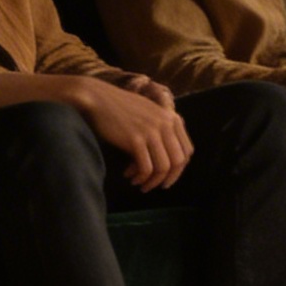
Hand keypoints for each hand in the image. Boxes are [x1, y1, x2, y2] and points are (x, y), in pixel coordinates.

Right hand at [69, 78, 192, 190]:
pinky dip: (140, 177)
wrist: (98, 98)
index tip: (167, 178)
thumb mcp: (150, 113)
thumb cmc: (121, 108)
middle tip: (156, 186)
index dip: (179, 169)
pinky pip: (145, 168)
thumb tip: (169, 159)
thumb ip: (163, 129)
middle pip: (178, 162)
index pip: (187, 151)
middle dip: (168, 178)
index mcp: (172, 118)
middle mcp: (165, 124)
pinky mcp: (135, 139)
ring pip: (163, 168)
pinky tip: (129, 177)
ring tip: (140, 184)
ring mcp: (151, 131)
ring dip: (152, 181)